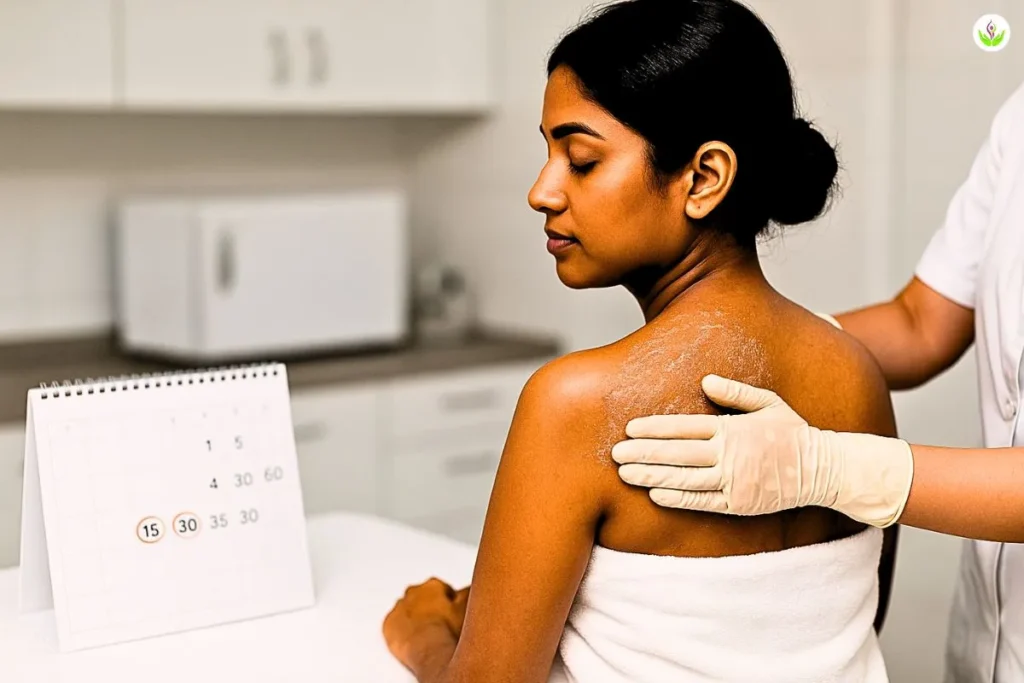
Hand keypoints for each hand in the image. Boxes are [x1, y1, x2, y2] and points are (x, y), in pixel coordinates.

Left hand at [383, 578, 464, 669]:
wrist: (428, 650)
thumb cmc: (447, 630)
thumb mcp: (467, 608)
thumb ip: (469, 593)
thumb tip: (472, 586)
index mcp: (433, 586)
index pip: (442, 588)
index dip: (449, 601)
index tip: (452, 611)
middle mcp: (413, 593)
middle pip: (422, 596)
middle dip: (430, 606)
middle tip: (439, 622)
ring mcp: (399, 608)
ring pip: (407, 609)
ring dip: (415, 616)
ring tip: (426, 632)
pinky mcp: (388, 625)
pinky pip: (395, 624)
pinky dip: (402, 629)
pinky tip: (413, 638)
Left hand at [611, 374, 913, 526]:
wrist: (824, 469)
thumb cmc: (793, 432)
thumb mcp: (768, 402)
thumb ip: (735, 392)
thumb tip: (705, 379)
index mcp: (733, 429)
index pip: (685, 427)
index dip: (656, 428)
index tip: (630, 428)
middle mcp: (730, 455)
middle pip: (678, 454)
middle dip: (644, 453)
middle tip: (615, 453)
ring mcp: (734, 481)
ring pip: (685, 479)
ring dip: (652, 476)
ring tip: (626, 473)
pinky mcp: (739, 504)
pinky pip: (702, 502)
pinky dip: (678, 498)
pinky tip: (655, 493)